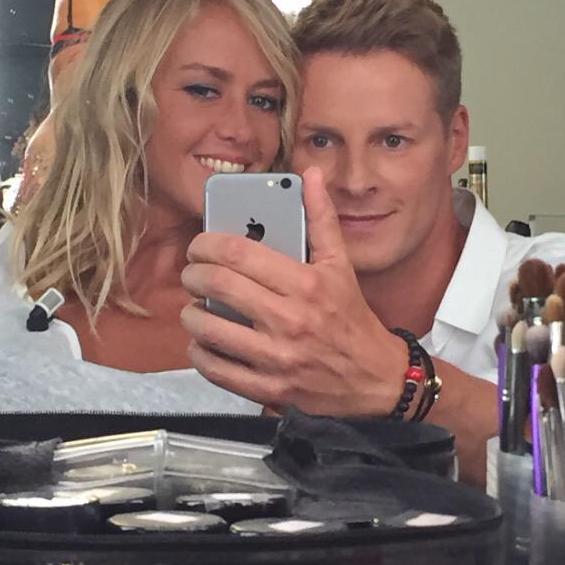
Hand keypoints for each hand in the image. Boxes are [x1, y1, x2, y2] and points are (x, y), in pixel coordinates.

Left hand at [180, 166, 408, 416]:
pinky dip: (200, 353)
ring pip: (208, 329)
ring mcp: (277, 357)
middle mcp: (289, 319)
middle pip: (216, 285)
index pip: (237, 252)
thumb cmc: (351, 319)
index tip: (199, 246)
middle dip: (192, 275)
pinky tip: (204, 343)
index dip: (205, 244)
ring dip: (190, 315)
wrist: (373, 379)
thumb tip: (309, 176)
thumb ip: (321, 218)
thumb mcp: (341, 265)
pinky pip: (216, 369)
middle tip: (192, 274)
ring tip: (195, 308)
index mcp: (304, 283)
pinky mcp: (268, 388)